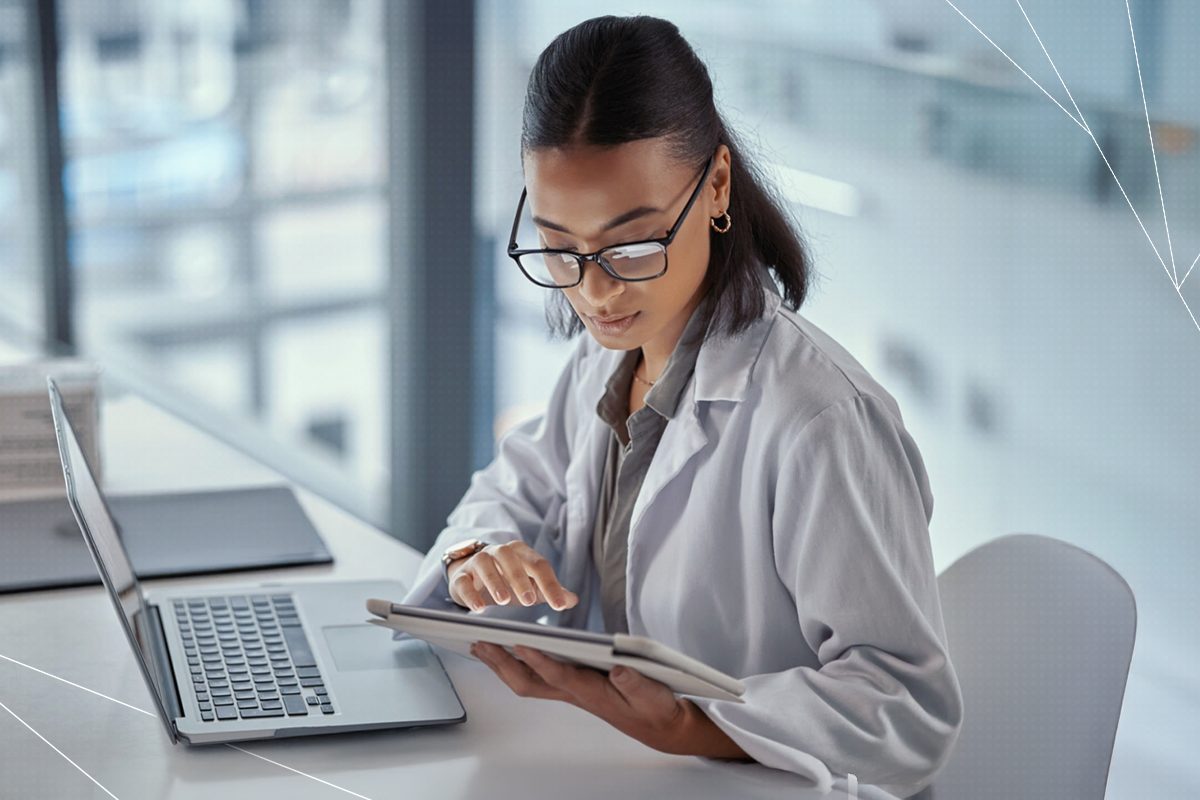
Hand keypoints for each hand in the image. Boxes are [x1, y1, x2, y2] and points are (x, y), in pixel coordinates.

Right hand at [447, 540, 578, 611]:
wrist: (472, 575)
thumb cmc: (507, 580)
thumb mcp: (530, 585)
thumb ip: (550, 591)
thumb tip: (572, 600)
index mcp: (521, 553)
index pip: (538, 565)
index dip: (550, 585)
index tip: (560, 606)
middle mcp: (499, 553)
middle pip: (510, 559)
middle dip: (520, 579)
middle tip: (529, 601)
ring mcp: (478, 562)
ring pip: (485, 565)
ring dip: (495, 582)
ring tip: (504, 601)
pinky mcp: (461, 576)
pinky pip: (463, 581)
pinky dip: (470, 594)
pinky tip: (478, 608)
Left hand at [470, 642, 751, 760]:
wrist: (661, 726)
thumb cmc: (656, 708)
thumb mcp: (654, 696)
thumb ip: (637, 683)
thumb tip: (619, 668)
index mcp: (594, 693)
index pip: (561, 676)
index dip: (540, 660)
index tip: (521, 643)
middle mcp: (576, 693)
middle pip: (530, 682)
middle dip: (503, 664)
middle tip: (479, 643)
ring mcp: (571, 691)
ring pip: (528, 681)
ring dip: (502, 665)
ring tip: (480, 646)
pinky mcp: (574, 686)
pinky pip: (536, 677)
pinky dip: (516, 664)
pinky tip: (506, 653)